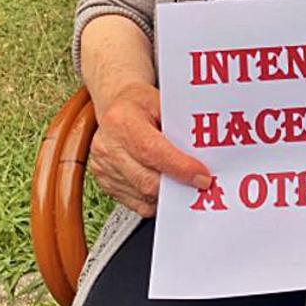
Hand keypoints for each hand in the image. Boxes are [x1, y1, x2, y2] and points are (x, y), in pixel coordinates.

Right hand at [88, 82, 211, 216]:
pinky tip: (164, 187)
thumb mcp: (162, 102)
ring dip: (167, 194)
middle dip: (177, 185)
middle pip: (146, 180)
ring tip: (182, 182)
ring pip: (143, 195)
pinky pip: (136, 203)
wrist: (117, 106)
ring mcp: (104, 166)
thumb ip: (178, 126)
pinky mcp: (104, 182)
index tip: (202, 177)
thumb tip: (201, 152)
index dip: (179, 167)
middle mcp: (108, 145)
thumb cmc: (140, 102)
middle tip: (199, 185)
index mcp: (122, 121)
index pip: (152, 151)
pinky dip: (154, 200)